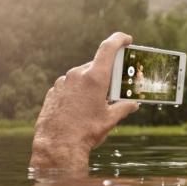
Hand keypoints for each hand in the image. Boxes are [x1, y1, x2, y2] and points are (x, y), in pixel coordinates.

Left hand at [29, 32, 139, 171]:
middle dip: (107, 74)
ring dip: (92, 84)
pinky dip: (78, 92)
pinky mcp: (53, 92)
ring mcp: (63, 82)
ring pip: (82, 76)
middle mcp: (77, 75)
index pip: (108, 48)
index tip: (127, 39)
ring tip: (97, 103)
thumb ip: (124, 107)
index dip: (119, 39)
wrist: (57, 146)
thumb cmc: (85, 132)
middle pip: (97, 66)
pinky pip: (70, 86)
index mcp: (95, 77)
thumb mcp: (110, 119)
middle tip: (115, 86)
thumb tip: (133, 105)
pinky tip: (81, 108)